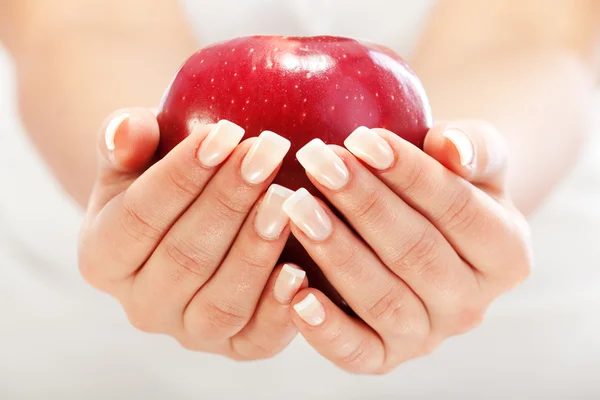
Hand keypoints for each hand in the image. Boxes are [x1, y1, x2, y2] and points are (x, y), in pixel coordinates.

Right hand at [78, 108, 306, 359]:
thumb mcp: (136, 158)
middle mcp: (142, 304)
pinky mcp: (236, 347)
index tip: (225, 133)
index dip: (183, 174)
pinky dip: (280, 309)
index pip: (140, 216)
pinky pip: (257, 339)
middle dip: (230, 201)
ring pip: (222, 301)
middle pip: (185, 257)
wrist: (195, 226)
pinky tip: (302, 271)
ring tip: (286, 201)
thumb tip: (128, 130)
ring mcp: (189, 332)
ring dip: (256, 250)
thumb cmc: (165, 183)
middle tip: (268, 153)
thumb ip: (124, 141)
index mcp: (103, 257)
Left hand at [282, 121, 531, 373]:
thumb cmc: (443, 185)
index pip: (458, 209)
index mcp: (506, 255)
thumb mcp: (472, 159)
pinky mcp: (384, 357)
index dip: (410, 173)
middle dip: (363, 204)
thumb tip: (451, 147)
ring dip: (337, 253)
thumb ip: (473, 147)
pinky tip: (295, 292)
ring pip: (383, 300)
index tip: (362, 139)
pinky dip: (325, 329)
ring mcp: (427, 337)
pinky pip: (356, 352)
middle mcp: (471, 305)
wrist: (421, 232)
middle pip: (416, 253)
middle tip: (318, 162)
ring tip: (297, 207)